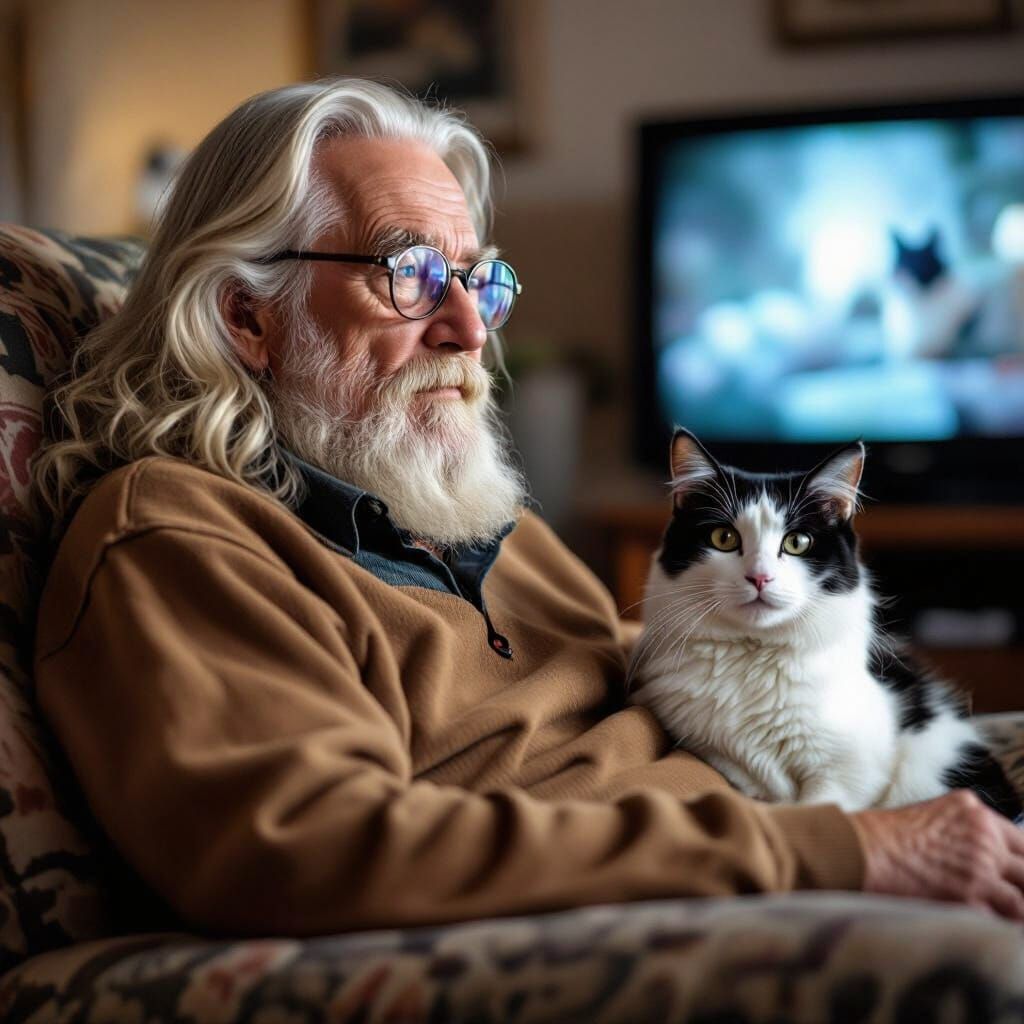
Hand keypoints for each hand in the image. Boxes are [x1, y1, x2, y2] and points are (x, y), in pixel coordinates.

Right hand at [850, 789, 1023, 920]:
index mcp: (974, 811)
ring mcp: (979, 868)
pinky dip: (996, 929)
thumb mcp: (933, 816)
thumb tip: (986, 859)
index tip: (1016, 879)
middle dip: (1021, 889)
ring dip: (1013, 914)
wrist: (861, 849)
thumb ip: (966, 831)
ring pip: (1022, 903)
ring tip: (1005, 922)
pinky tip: (986, 931)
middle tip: (1011, 902)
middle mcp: (983, 837)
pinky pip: (1001, 922)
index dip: (1022, 866)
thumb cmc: (886, 835)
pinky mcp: (969, 897)